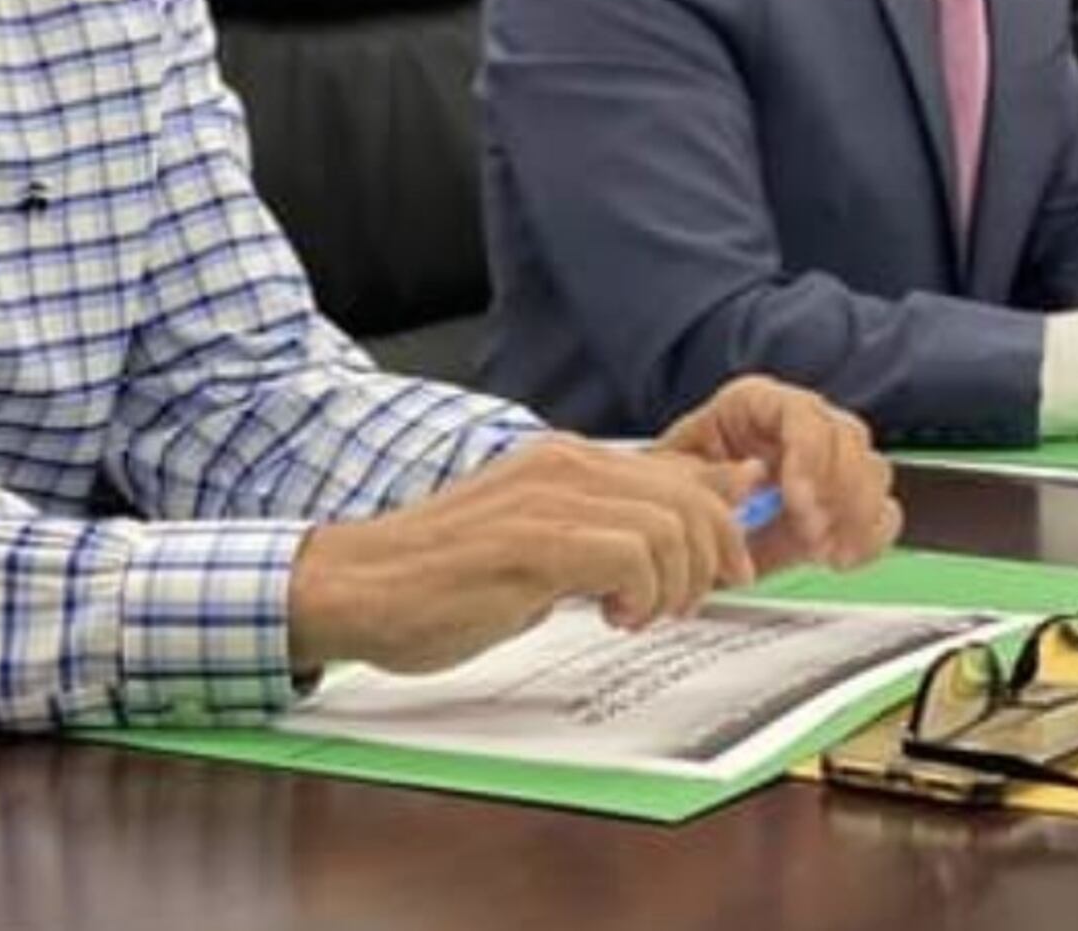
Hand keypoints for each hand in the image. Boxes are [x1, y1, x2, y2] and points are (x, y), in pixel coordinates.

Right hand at [287, 435, 754, 675]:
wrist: (354, 586)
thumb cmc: (441, 577)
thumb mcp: (543, 545)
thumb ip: (610, 531)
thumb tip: (682, 532)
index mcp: (568, 461)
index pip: (685, 477)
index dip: (721, 529)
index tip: (722, 574)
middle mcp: (564, 465)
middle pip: (691, 500)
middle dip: (709, 562)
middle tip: (685, 606)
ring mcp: (547, 499)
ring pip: (670, 527)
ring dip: (672, 585)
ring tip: (636, 614)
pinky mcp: (532, 541)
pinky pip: (630, 555)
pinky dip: (640, 595)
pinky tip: (610, 617)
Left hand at [657, 375, 900, 571]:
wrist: (680, 533)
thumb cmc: (672, 496)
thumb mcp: (671, 482)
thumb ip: (708, 477)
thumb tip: (754, 474)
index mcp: (754, 404)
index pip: (801, 412)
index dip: (808, 454)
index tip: (798, 500)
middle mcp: (798, 425)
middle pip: (848, 437)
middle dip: (837, 491)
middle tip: (813, 534)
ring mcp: (826, 463)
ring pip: (873, 470)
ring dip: (856, 516)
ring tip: (823, 550)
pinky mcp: (843, 503)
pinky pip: (882, 511)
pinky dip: (871, 538)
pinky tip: (841, 557)